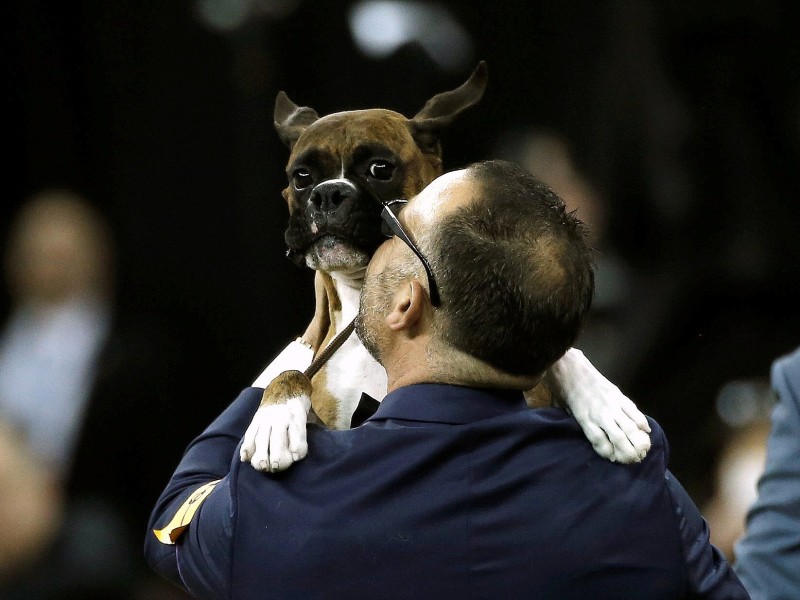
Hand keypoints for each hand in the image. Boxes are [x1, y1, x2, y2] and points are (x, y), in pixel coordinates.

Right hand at [240, 370, 311, 471]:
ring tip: (263, 467)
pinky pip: (249, 435)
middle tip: (277, 468)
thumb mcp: (309, 414)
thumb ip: (309, 431)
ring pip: (261, 440)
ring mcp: (266, 418)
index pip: (298, 436)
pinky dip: (247, 448)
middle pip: (277, 441)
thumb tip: (307, 453)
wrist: (284, 386)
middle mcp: (281, 417)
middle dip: (277, 459)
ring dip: (260, 457)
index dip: (297, 451)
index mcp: (297, 416)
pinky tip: (246, 459)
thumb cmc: (299, 407)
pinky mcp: (255, 420)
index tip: (296, 457)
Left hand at [547, 348, 650, 462]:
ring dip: (640, 441)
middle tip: (635, 460)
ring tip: (644, 450)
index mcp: (584, 419)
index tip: (615, 459)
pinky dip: (642, 422)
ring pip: (630, 427)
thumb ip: (574, 426)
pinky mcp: (619, 394)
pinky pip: (634, 411)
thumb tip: (588, 439)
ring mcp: (611, 403)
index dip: (610, 454)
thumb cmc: (563, 391)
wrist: (570, 367)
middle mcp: (599, 414)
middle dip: (629, 453)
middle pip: (619, 438)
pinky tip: (646, 431)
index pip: (600, 443)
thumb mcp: (563, 413)